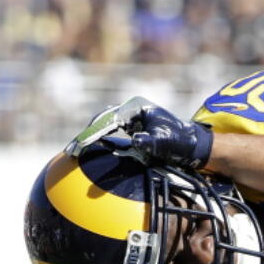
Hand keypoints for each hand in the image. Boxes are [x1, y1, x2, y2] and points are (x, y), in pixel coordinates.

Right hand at [66, 97, 212, 169]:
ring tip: (74, 153)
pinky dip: (100, 143)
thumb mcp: (165, 142)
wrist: (192, 145)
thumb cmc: (180, 142)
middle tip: (72, 151)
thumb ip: (151, 141)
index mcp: (137, 108)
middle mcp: (131, 110)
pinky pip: (110, 134)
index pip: (109, 119)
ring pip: (104, 127)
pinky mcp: (131, 129)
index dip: (94, 133)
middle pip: (102, 121)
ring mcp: (130, 119)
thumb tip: (137, 140)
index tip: (82, 145)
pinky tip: (90, 155)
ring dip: (91, 139)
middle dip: (87, 135)